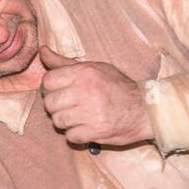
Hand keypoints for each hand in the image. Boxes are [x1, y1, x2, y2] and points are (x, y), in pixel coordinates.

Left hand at [39, 46, 153, 146]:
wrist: (146, 110)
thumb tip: (42, 51)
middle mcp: (86, 91)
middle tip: (69, 107)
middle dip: (56, 107)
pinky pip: (71, 136)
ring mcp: (90, 112)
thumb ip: (66, 63)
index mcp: (85, 73)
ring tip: (79, 118)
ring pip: (58, 121)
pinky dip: (76, 135)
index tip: (60, 92)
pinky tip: (86, 128)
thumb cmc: (119, 88)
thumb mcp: (95, 69)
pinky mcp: (96, 131)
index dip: (51, 89)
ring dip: (66, 122)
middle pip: (50, 103)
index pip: (49, 81)